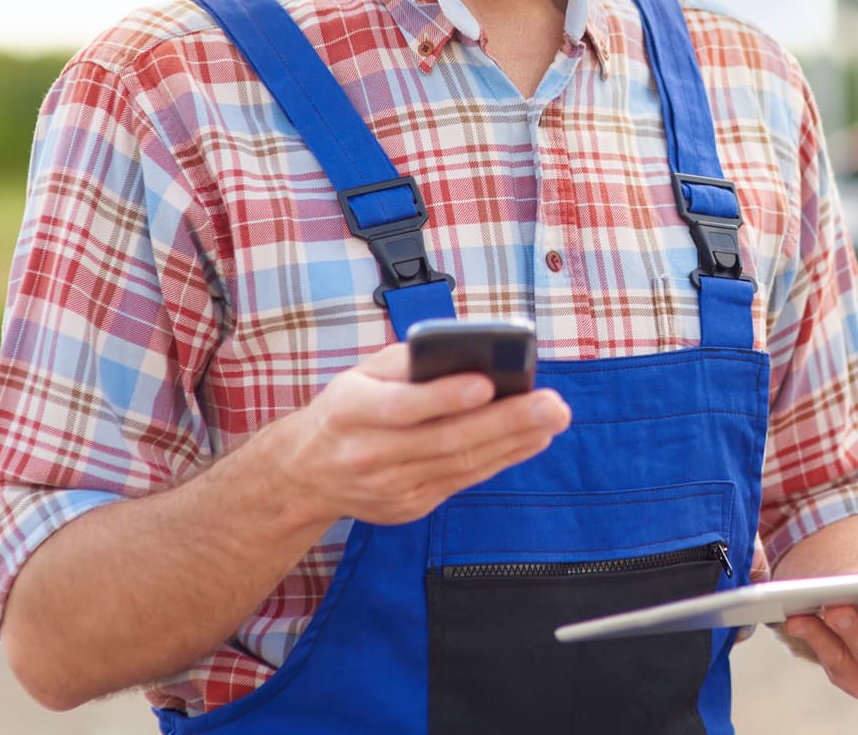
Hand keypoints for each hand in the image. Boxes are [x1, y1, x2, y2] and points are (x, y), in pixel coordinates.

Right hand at [272, 343, 570, 525]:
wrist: (305, 473)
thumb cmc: (347, 408)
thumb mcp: (362, 374)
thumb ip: (410, 361)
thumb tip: (469, 350)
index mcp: (350, 411)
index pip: (401, 407)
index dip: (444, 397)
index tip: (487, 382)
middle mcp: (368, 454)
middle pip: (444, 440)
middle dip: (505, 421)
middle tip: (552, 404)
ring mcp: (389, 487)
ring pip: (459, 464)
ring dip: (513, 441)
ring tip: (552, 419)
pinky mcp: (408, 507)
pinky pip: (462, 480)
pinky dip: (501, 459)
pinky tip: (531, 439)